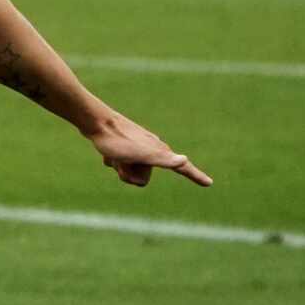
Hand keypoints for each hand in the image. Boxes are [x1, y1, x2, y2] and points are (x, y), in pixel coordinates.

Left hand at [89, 113, 211, 187]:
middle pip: (142, 178)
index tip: (209, 183)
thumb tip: (184, 160)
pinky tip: (106, 153)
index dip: (195, 176)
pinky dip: (111, 161)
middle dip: (130, 175)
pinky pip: (118, 164)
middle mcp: (151, 149)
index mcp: (159, 152)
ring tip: (113, 156)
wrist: (95, 122)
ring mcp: (137, 147)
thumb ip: (163, 160)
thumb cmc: (118, 141)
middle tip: (122, 161)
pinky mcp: (123, 145)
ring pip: (129, 172)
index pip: (181, 167)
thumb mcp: (142, 155)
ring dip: (119, 168)